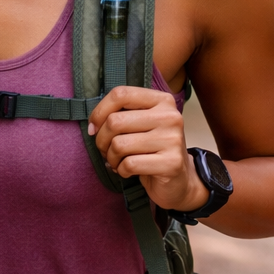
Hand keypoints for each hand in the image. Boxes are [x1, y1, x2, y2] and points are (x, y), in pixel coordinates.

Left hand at [88, 86, 210, 211]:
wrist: (179, 179)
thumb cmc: (153, 149)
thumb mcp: (142, 124)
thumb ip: (122, 114)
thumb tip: (94, 124)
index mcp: (162, 101)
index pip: (121, 94)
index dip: (99, 111)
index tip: (94, 127)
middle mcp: (170, 116)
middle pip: (115, 121)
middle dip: (102, 140)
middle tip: (106, 150)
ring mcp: (172, 139)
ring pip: (119, 145)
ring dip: (111, 158)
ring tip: (118, 161)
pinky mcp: (171, 163)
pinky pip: (129, 164)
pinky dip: (122, 170)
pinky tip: (128, 171)